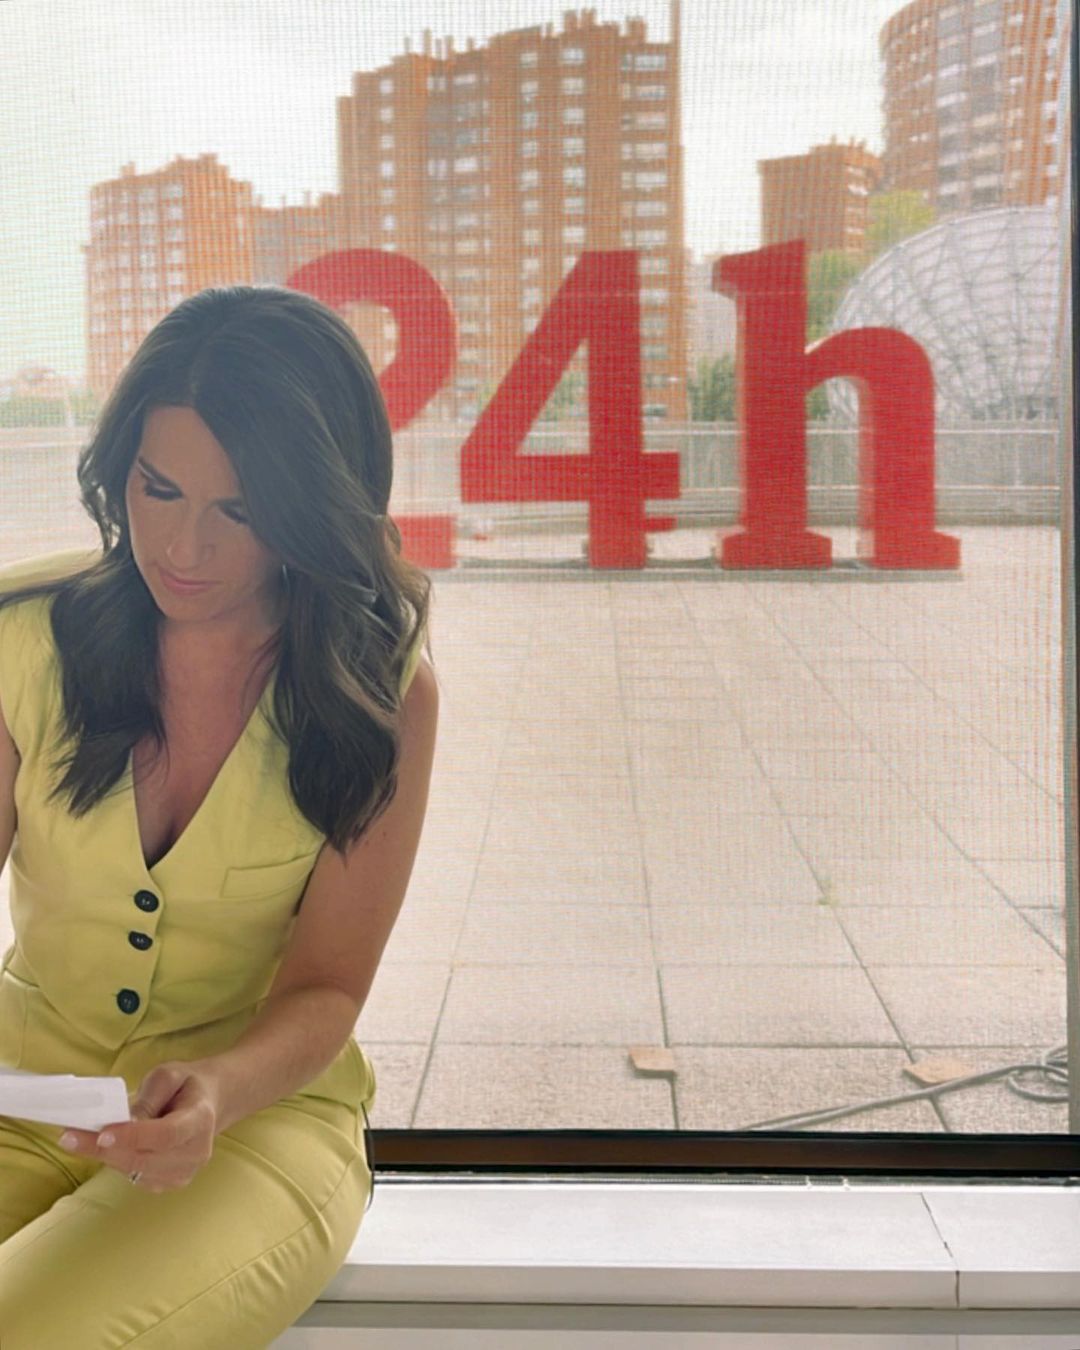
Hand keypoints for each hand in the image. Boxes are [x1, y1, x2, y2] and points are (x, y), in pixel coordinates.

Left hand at [57, 1059, 220, 1192]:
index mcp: (200, 1120)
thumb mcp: (170, 1075)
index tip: (102, 1134)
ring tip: (80, 1138)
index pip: (166, 1135)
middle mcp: (196, 1152)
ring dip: (105, 1156)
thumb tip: (122, 1121)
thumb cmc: (187, 1085)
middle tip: (69, 1137)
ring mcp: (184, 1173)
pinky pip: (135, 1177)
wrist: (210, 1104)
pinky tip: (107, 1146)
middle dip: (104, 1150)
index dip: (134, 1137)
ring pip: (135, 1171)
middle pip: (144, 1158)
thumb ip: (148, 1097)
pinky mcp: (169, 1184)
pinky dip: (116, 1162)